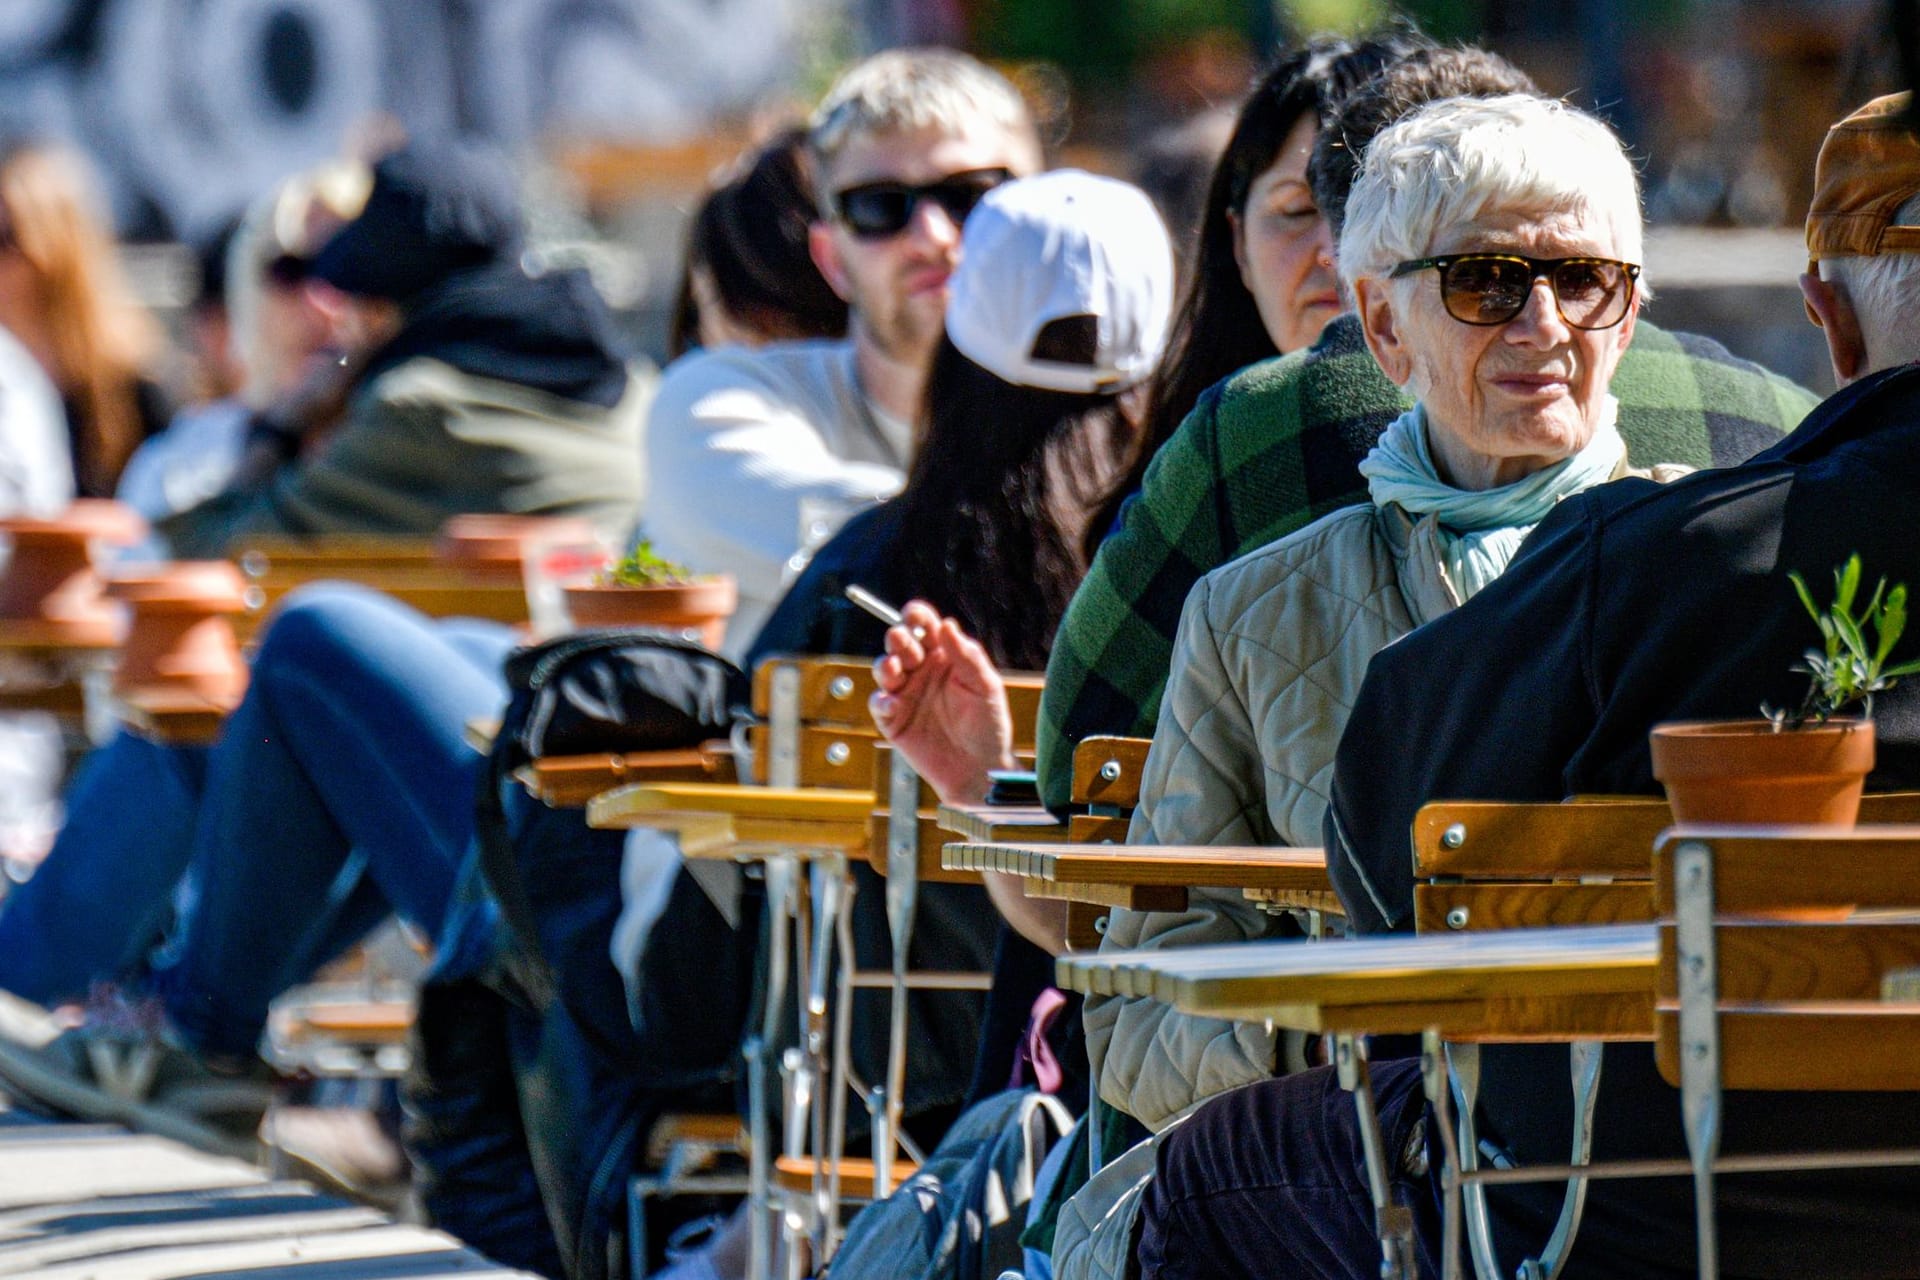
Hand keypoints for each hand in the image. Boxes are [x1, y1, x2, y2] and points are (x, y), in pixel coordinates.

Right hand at [870, 600, 1014, 804]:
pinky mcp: (893, 719)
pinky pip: (878, 703)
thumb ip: (967, 656)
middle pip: (900, 644)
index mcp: (945, 656)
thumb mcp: (985, 687)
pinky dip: (880, 699)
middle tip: (902, 642)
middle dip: (897, 639)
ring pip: (884, 669)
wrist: (980, 769)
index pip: (925, 628)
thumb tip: (947, 624)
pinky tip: (891, 702)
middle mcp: (922, 671)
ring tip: (893, 670)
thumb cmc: (988, 725)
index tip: (913, 613)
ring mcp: (906, 694)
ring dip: (885, 665)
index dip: (916, 616)